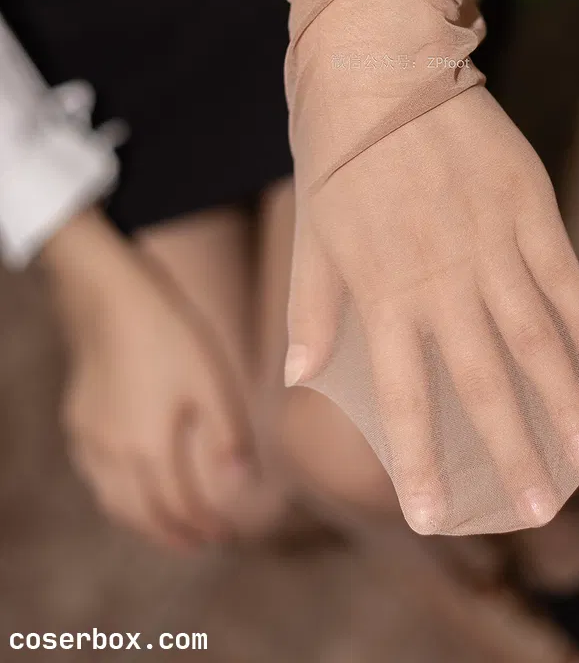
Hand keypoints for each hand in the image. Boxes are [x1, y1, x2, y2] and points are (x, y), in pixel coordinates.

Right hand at [41, 209, 255, 551]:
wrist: (111, 295)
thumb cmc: (170, 335)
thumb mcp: (212, 382)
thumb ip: (226, 438)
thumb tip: (241, 489)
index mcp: (150, 448)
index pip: (179, 507)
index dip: (204, 525)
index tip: (226, 536)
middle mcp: (113, 453)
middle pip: (142, 514)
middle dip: (173, 534)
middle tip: (199, 543)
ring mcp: (90, 437)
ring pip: (112, 500)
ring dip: (141, 521)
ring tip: (166, 525)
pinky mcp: (78, 418)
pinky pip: (94, 474)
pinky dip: (115, 493)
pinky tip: (128, 483)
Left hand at [287, 86, 578, 535]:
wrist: (380, 61)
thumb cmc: (336, 151)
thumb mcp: (311, 231)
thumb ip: (311, 306)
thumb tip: (297, 374)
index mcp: (380, 290)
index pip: (401, 396)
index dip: (420, 460)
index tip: (435, 517)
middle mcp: (439, 277)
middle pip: (481, 383)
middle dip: (510, 454)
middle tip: (538, 510)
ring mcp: (489, 241)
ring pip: (535, 340)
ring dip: (562, 405)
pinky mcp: (527, 204)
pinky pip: (563, 277)